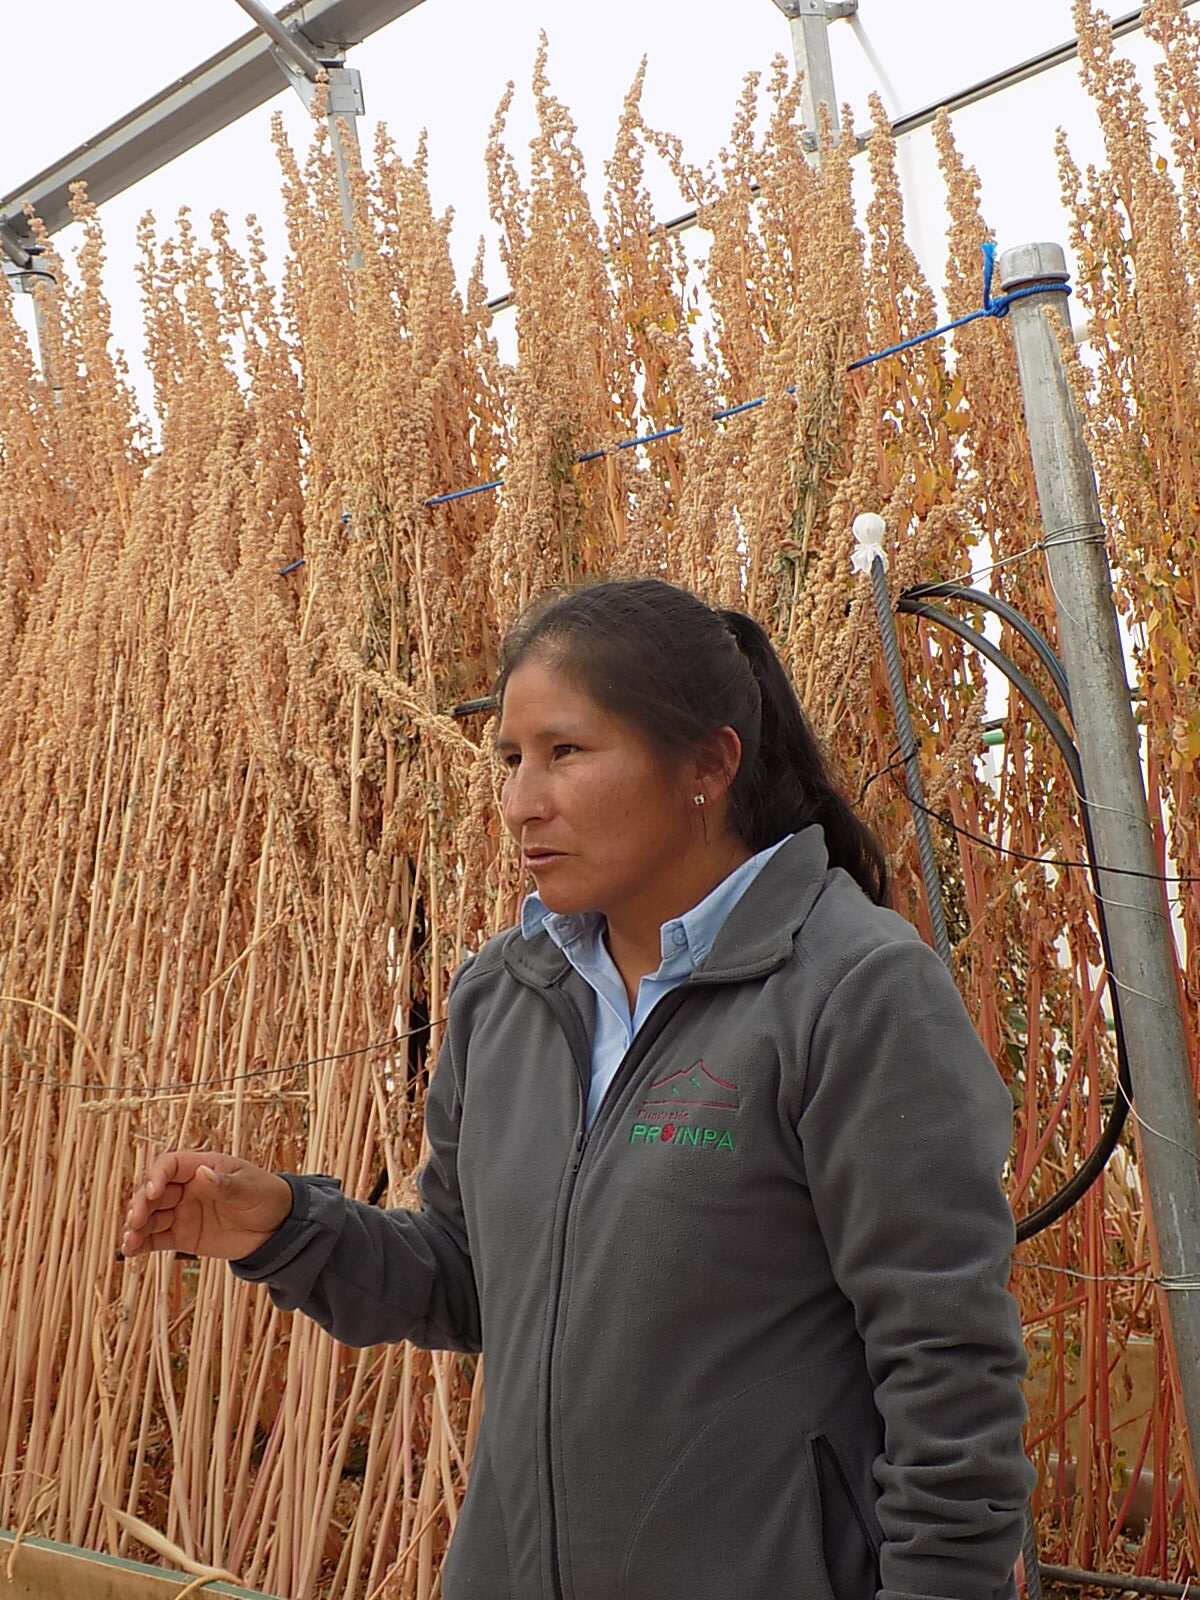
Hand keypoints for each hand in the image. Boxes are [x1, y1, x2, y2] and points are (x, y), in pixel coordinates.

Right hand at [122, 1151, 292, 1261]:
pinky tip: (130, 1251)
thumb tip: (202, 1173)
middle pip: (154, 1191)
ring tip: (129, 1240)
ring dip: (136, 1226)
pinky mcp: (183, 1236)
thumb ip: (225, 1184)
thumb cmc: (267, 1197)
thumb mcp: (250, 1189)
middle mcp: (187, 1188)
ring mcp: (183, 1212)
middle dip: (141, 1204)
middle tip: (137, 1220)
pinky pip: (157, 1238)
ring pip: (151, 1216)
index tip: (153, 1191)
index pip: (170, 1165)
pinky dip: (141, 1244)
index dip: (157, 1175)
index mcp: (203, 1167)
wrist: (277, 1228)